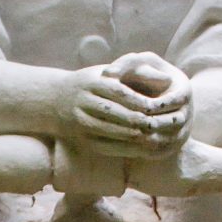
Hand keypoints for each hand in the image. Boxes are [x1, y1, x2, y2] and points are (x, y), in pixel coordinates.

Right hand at [59, 51, 191, 154]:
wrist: (53, 100)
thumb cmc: (89, 83)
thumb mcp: (108, 72)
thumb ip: (136, 74)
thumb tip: (168, 78)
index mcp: (92, 83)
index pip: (120, 93)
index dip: (139, 101)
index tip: (157, 107)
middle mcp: (84, 101)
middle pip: (116, 113)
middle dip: (138, 121)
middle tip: (159, 125)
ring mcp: (80, 121)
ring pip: (110, 131)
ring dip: (132, 136)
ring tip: (153, 138)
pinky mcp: (81, 138)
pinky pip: (105, 146)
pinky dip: (124, 149)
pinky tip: (140, 149)